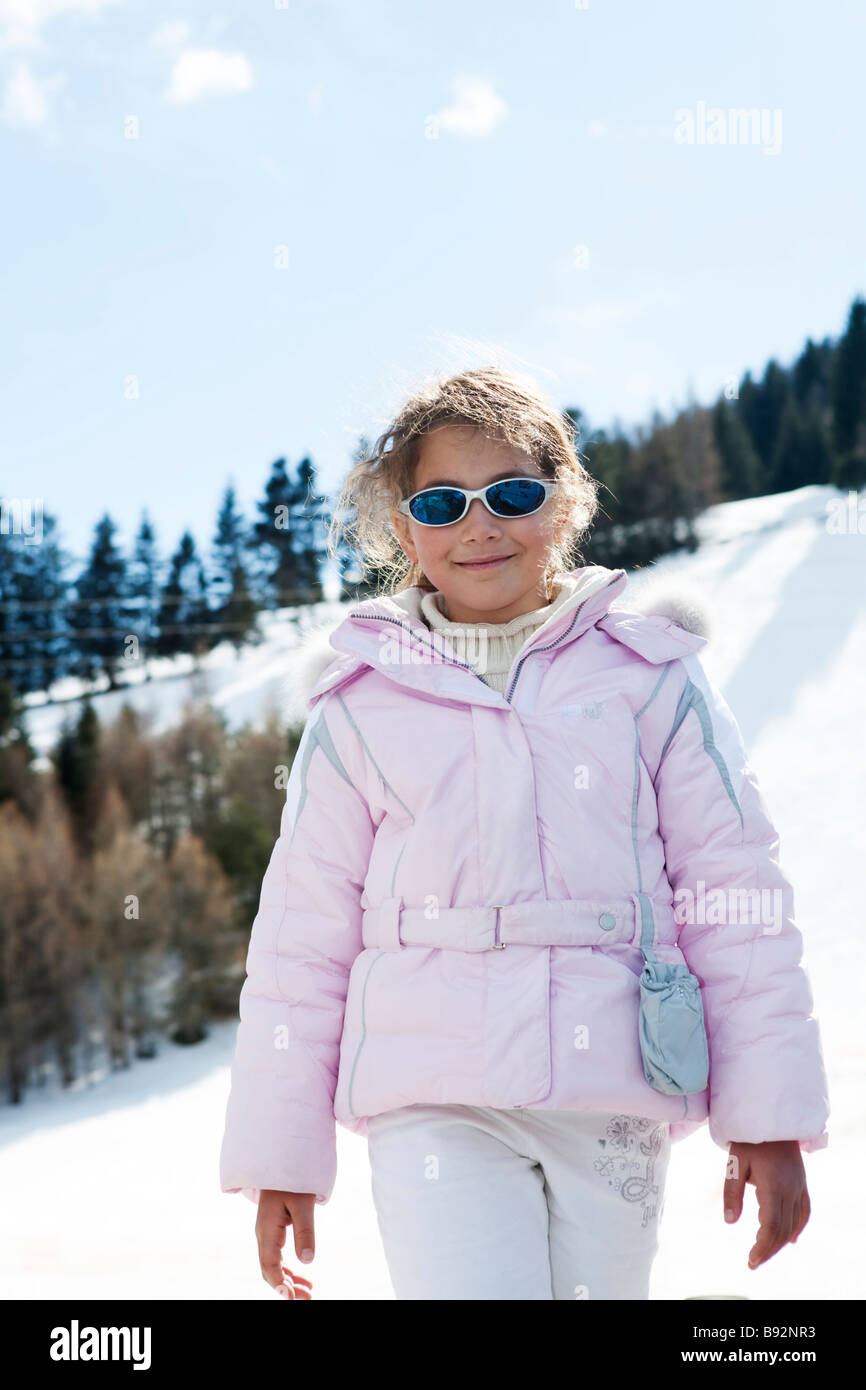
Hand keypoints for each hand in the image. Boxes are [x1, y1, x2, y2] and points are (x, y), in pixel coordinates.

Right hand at [256, 1190, 316, 1299]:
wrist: (282, 1161)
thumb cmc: (293, 1180)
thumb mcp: (303, 1204)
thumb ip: (305, 1231)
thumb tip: (307, 1260)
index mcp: (267, 1229)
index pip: (270, 1265)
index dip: (279, 1284)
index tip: (291, 1298)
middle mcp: (263, 1234)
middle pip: (270, 1270)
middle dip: (286, 1287)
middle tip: (307, 1298)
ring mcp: (267, 1233)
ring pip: (273, 1265)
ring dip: (288, 1280)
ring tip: (308, 1292)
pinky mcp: (273, 1230)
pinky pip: (277, 1257)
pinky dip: (288, 1269)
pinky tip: (301, 1276)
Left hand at [723, 1140, 810, 1269]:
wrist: (772, 1116)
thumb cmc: (749, 1138)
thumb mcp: (735, 1162)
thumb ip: (732, 1192)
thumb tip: (730, 1221)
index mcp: (774, 1186)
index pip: (771, 1226)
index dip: (762, 1247)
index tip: (750, 1260)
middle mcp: (791, 1189)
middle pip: (783, 1229)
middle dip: (768, 1249)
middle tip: (753, 1263)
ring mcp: (799, 1186)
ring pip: (794, 1223)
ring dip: (780, 1241)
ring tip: (765, 1254)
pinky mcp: (801, 1182)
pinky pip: (804, 1211)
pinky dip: (798, 1227)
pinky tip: (790, 1239)